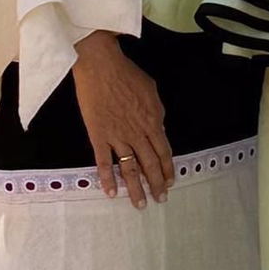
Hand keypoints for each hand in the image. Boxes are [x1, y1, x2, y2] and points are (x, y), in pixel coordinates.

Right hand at [71, 30, 173, 205]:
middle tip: (159, 199)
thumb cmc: (126, 73)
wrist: (100, 65)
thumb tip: (159, 128)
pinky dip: (107, 179)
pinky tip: (111, 192)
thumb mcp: (151, 91)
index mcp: (153, 121)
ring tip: (140, 204)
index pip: (164, 152)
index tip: (169, 182)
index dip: (168, 169)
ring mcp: (117, 136)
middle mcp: (137, 133)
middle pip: (150, 164)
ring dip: (135, 188)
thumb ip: (157, 113)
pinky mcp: (98, 135)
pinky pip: (104, 161)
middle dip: (156, 184)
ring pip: (129, 168)